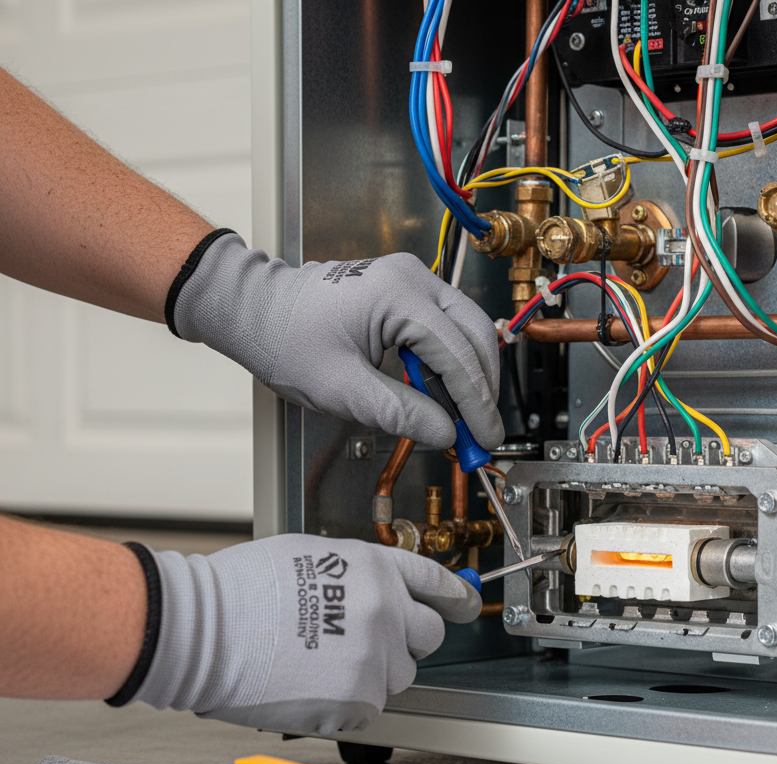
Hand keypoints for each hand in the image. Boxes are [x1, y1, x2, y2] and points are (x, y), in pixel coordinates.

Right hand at [131, 536, 480, 735]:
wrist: (205, 630)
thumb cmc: (242, 590)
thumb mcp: (312, 556)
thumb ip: (358, 574)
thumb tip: (374, 591)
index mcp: (376, 570)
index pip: (436, 583)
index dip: (454, 595)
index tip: (464, 604)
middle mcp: (386, 612)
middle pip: (428, 636)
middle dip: (405, 640)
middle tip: (367, 642)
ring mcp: (375, 658)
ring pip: (400, 677)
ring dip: (374, 674)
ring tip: (323, 664)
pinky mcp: (357, 700)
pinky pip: (369, 708)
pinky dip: (346, 703)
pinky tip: (310, 685)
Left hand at [169, 232, 503, 449]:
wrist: (256, 311)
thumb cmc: (286, 339)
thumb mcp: (343, 390)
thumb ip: (400, 413)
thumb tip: (446, 433)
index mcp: (399, 295)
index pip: (457, 354)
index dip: (476, 403)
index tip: (485, 437)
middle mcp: (414, 278)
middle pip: (475, 335)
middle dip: (483, 388)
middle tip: (482, 433)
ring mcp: (413, 280)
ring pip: (467, 329)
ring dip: (472, 376)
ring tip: (466, 420)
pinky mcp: (408, 292)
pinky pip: (447, 327)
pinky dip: (453, 362)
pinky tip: (447, 395)